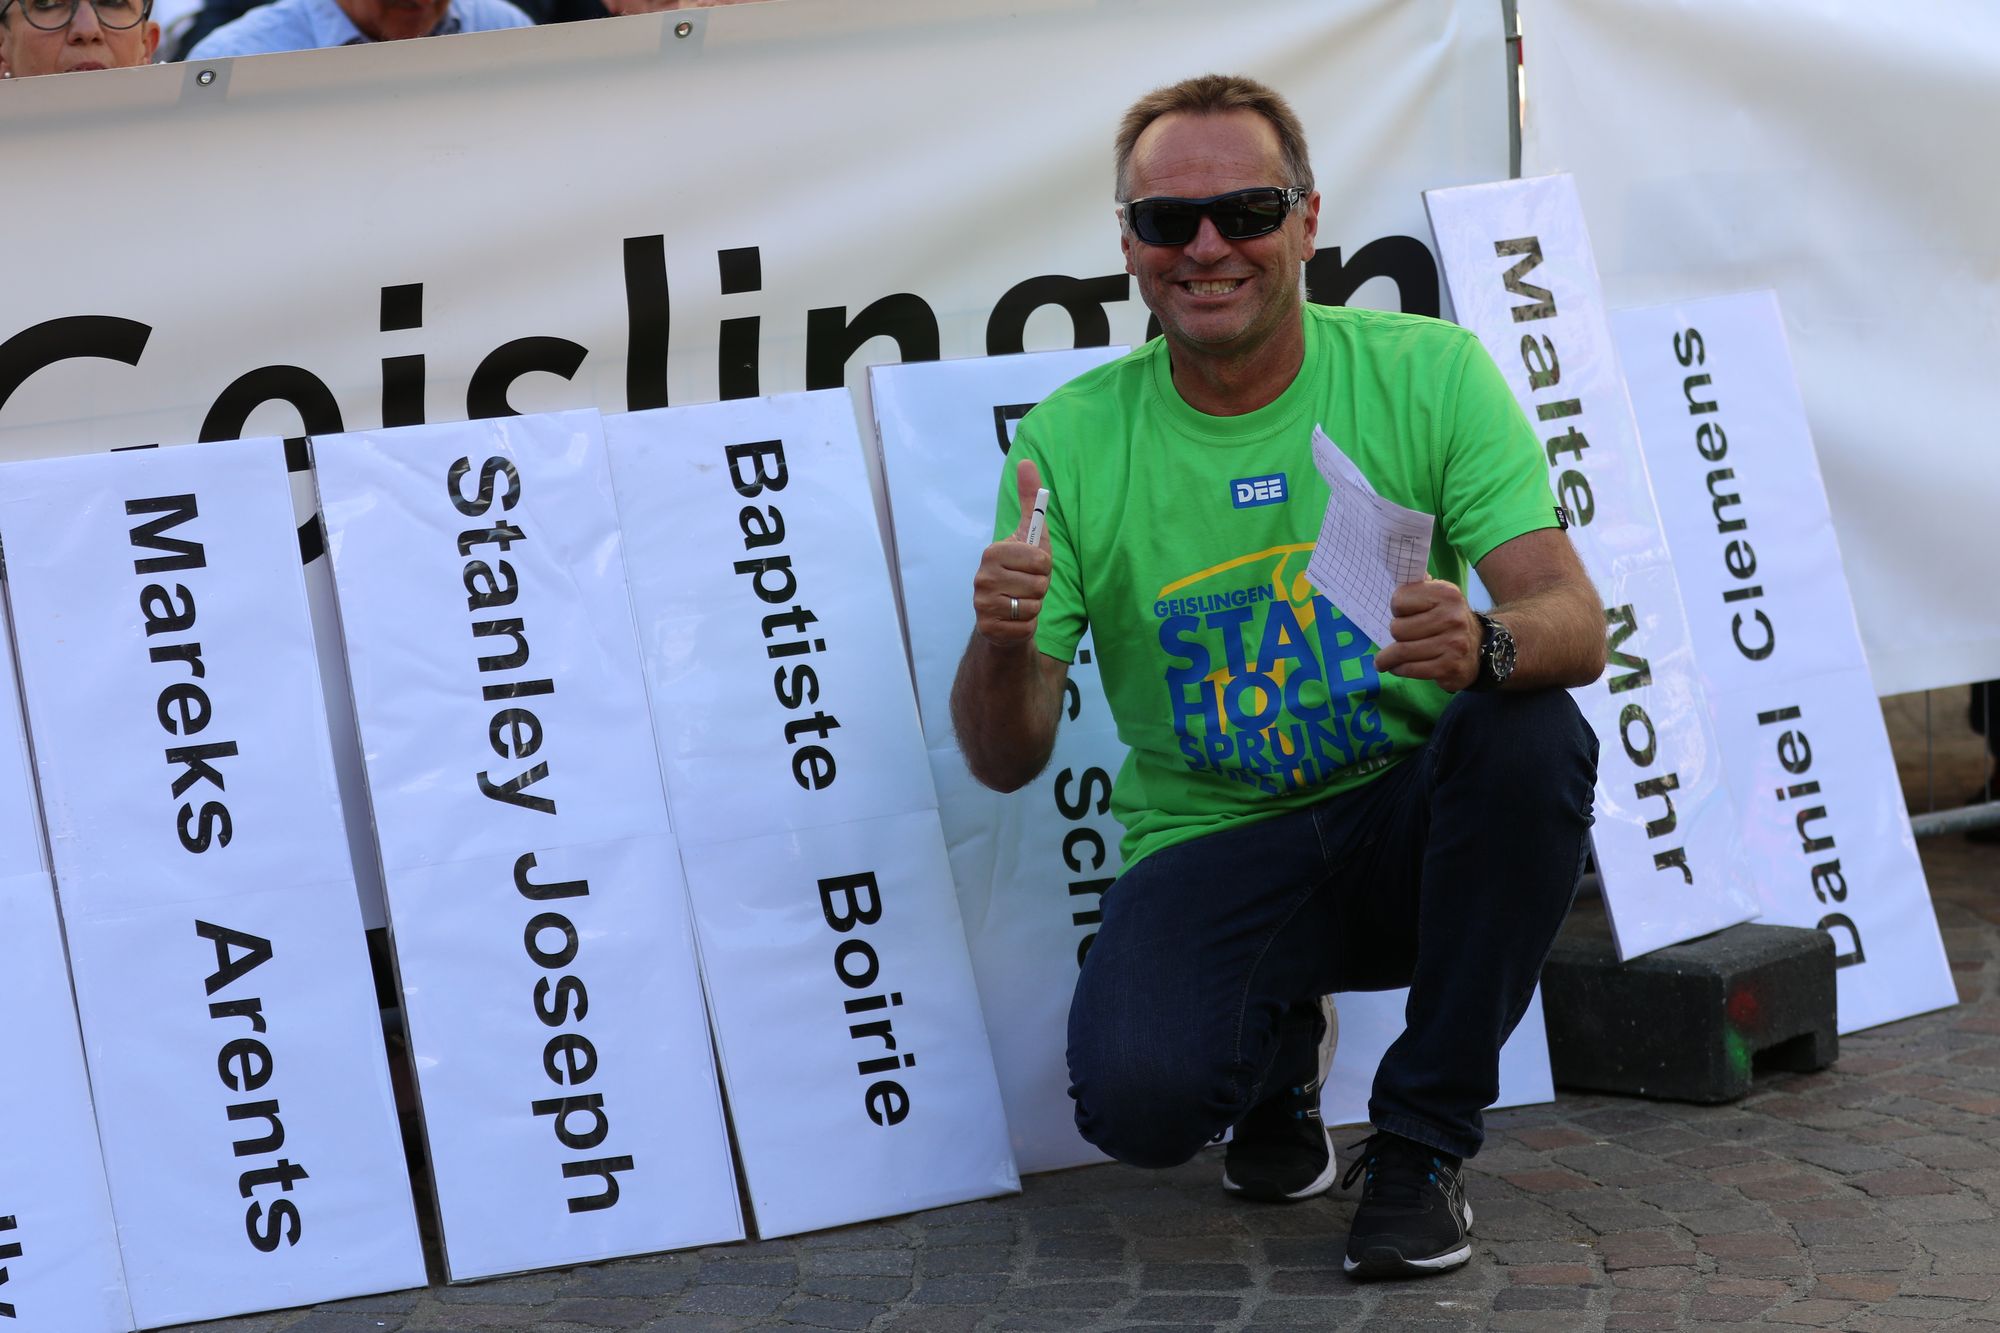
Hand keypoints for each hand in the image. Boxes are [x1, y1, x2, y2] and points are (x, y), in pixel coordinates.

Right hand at [971, 460, 1049, 647]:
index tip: (1033, 566)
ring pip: (1033, 605)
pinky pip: (1027, 626)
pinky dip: (1029, 625)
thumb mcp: (1030, 536)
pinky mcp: (989, 628)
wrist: (1005, 614)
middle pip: (1039, 584)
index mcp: (992, 552)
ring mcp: (982, 604)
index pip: (1039, 559)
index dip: (1043, 565)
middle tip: (1027, 586)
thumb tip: (1027, 462)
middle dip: (1041, 587)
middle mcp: (982, 577)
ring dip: (1035, 606)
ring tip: (1022, 601)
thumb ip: (1030, 502)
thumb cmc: (1021, 572)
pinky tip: (1017, 618)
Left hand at [1373, 578, 1481, 691]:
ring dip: (1388, 658)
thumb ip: (1419, 586)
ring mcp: (1453, 643)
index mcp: (1446, 594)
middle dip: (1395, 635)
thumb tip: (1401, 570)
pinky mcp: (1449, 667)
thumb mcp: (1439, 596)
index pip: (1399, 601)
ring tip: (1384, 660)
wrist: (1480, 647)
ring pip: (1401, 651)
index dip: (1396, 610)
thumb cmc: (1449, 619)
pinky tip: (1397, 667)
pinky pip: (1411, 669)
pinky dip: (1399, 669)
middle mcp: (1452, 617)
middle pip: (1398, 628)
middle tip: (1400, 637)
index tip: (1401, 614)